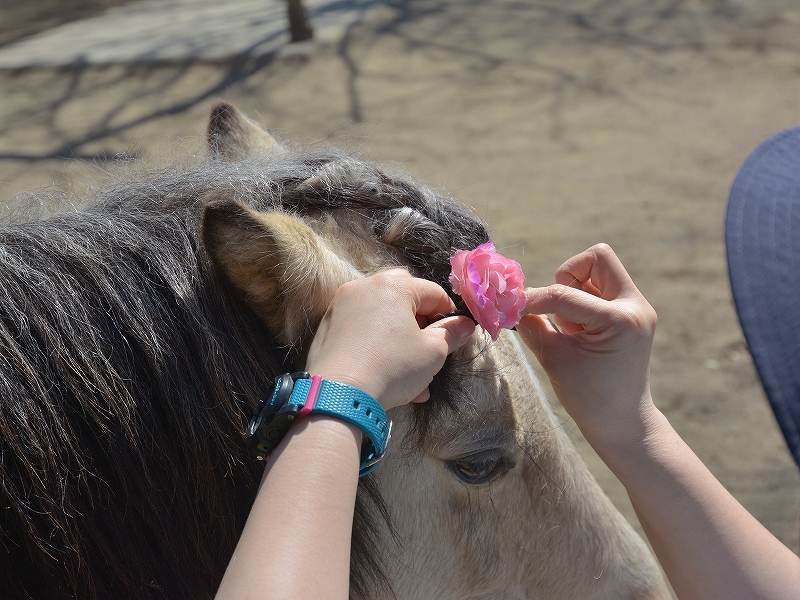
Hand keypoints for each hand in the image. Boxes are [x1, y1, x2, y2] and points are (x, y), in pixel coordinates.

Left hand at [305, 269, 475, 410]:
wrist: (338, 394)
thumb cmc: (391, 368)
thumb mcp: (432, 353)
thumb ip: (451, 334)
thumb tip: (464, 324)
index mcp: (393, 285)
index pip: (433, 293)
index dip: (448, 316)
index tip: (452, 338)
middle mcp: (364, 287)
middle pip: (404, 299)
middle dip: (420, 325)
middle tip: (427, 351)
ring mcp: (341, 306)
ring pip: (381, 319)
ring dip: (399, 343)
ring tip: (411, 379)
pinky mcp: (327, 326)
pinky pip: (361, 331)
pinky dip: (376, 347)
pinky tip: (385, 377)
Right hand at [516, 244, 659, 449]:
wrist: (622, 423)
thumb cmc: (588, 397)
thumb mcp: (554, 359)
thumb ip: (532, 325)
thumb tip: (510, 303)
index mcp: (620, 320)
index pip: (565, 293)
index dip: (533, 298)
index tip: (509, 306)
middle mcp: (635, 306)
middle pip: (597, 257)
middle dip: (568, 276)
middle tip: (558, 309)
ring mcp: (636, 308)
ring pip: (598, 270)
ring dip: (574, 290)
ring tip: (571, 329)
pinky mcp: (631, 314)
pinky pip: (601, 288)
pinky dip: (582, 301)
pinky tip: (579, 332)